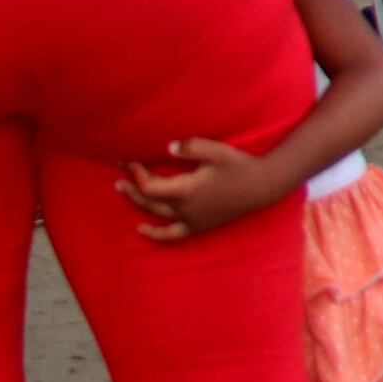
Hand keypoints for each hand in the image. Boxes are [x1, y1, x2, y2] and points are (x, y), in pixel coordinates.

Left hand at [118, 135, 295, 241]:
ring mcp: (191, 219)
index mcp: (186, 190)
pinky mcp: (199, 226)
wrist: (262, 186)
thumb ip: (189, 147)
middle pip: (148, 199)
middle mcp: (184, 208)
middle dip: (132, 185)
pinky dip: (155, 234)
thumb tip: (166, 147)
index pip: (150, 185)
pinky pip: (172, 234)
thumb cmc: (239, 166)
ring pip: (156, 214)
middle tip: (120, 171)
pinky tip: (143, 230)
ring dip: (138, 202)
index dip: (137, 172)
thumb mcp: (216, 151)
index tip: (131, 158)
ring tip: (123, 189)